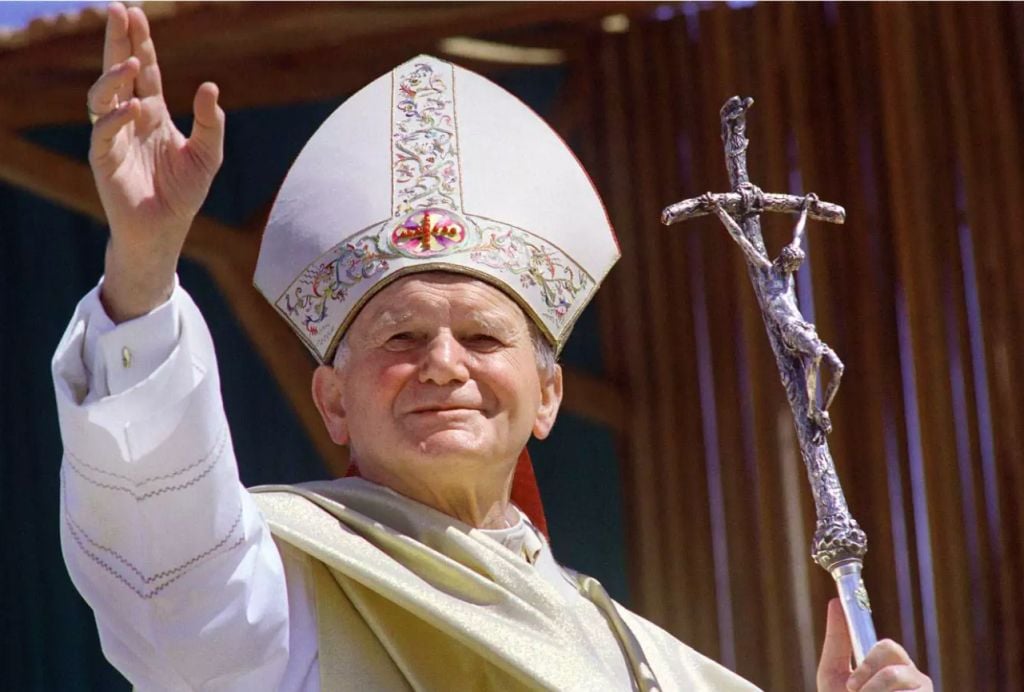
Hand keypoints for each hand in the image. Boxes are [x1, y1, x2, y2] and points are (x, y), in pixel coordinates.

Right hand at [88, 2, 223, 321]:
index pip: (145, 70)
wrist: (165, 230)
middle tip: (119, 10)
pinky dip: (115, 118)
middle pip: (119, 71)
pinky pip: (103, 131)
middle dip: (118, 41)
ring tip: (129, 64)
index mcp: (154, 113)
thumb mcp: (208, 154)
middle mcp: (130, 118)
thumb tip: (210, 86)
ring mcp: (114, 136)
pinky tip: (132, 108)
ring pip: (103, 95)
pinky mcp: (104, 159)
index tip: (137, 13)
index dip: (140, 43)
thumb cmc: (184, 193)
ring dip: (114, 77)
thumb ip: (212, 122)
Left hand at [817, 599, 931, 690]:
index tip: (850, 686)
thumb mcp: (833, 675)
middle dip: (869, 680)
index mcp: (891, 664)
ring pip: (897, 681)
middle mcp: (913, 677)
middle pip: (895, 662)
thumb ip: (837, 640)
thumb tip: (835, 601)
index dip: (867, 663)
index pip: (887, 647)